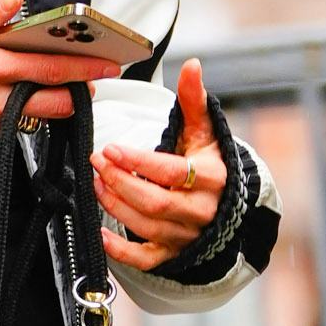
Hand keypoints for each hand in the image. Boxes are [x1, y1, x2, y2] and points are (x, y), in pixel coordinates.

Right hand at [0, 0, 115, 142]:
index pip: (51, 70)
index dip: (85, 68)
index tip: (108, 64)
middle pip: (58, 102)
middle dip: (80, 90)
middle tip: (90, 77)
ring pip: (42, 116)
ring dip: (57, 101)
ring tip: (60, 83)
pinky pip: (20, 124)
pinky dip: (31, 109)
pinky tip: (28, 94)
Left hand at [93, 57, 226, 270]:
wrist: (230, 205)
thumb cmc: (213, 164)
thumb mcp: (205, 132)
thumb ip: (194, 100)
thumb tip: (192, 65)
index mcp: (211, 179)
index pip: (171, 173)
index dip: (138, 162)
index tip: (111, 149)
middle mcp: (201, 211)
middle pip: (155, 202)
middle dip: (120, 182)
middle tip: (97, 162)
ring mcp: (187, 234)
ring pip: (147, 226)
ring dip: (114, 205)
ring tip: (95, 183)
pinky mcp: (174, 253)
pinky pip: (147, 259)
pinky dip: (121, 251)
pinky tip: (101, 233)